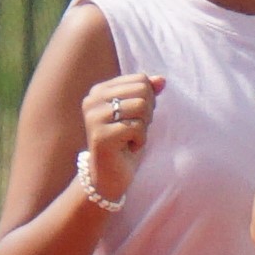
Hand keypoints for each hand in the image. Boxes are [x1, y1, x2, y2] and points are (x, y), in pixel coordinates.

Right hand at [78, 71, 160, 204]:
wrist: (110, 176)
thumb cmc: (125, 142)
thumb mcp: (139, 114)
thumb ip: (148, 93)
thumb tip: (162, 79)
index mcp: (99, 90)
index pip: (140, 79)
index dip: (148, 99)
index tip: (135, 117)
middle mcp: (92, 100)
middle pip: (142, 90)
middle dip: (147, 112)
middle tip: (134, 129)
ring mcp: (94, 118)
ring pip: (140, 107)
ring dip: (143, 127)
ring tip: (130, 138)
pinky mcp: (100, 136)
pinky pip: (136, 127)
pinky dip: (140, 140)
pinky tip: (128, 148)